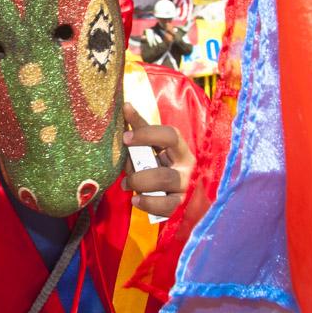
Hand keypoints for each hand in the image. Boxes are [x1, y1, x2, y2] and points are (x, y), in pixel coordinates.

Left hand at [121, 103, 195, 217]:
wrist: (177, 186)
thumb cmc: (161, 160)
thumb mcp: (154, 144)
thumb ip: (140, 128)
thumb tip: (125, 105)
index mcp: (180, 148)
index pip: (170, 136)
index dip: (147, 135)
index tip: (125, 138)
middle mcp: (186, 168)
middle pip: (163, 172)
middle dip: (139, 174)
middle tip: (125, 171)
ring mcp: (184, 188)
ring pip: (164, 188)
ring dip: (140, 186)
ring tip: (126, 185)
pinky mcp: (178, 204)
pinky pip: (166, 207)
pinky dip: (148, 204)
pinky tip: (135, 200)